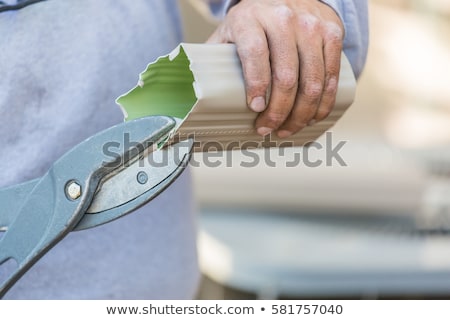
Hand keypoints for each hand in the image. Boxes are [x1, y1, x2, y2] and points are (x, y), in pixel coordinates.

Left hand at [207, 0, 343, 137]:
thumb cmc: (253, 22)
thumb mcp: (230, 31)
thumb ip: (217, 57)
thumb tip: (200, 94)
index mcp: (251, 18)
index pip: (256, 54)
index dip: (257, 85)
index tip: (256, 109)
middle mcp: (284, 19)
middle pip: (286, 75)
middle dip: (278, 111)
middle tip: (267, 129)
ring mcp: (312, 26)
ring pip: (313, 81)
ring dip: (301, 114)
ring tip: (288, 129)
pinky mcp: (332, 34)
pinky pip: (332, 76)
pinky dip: (323, 103)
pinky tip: (311, 116)